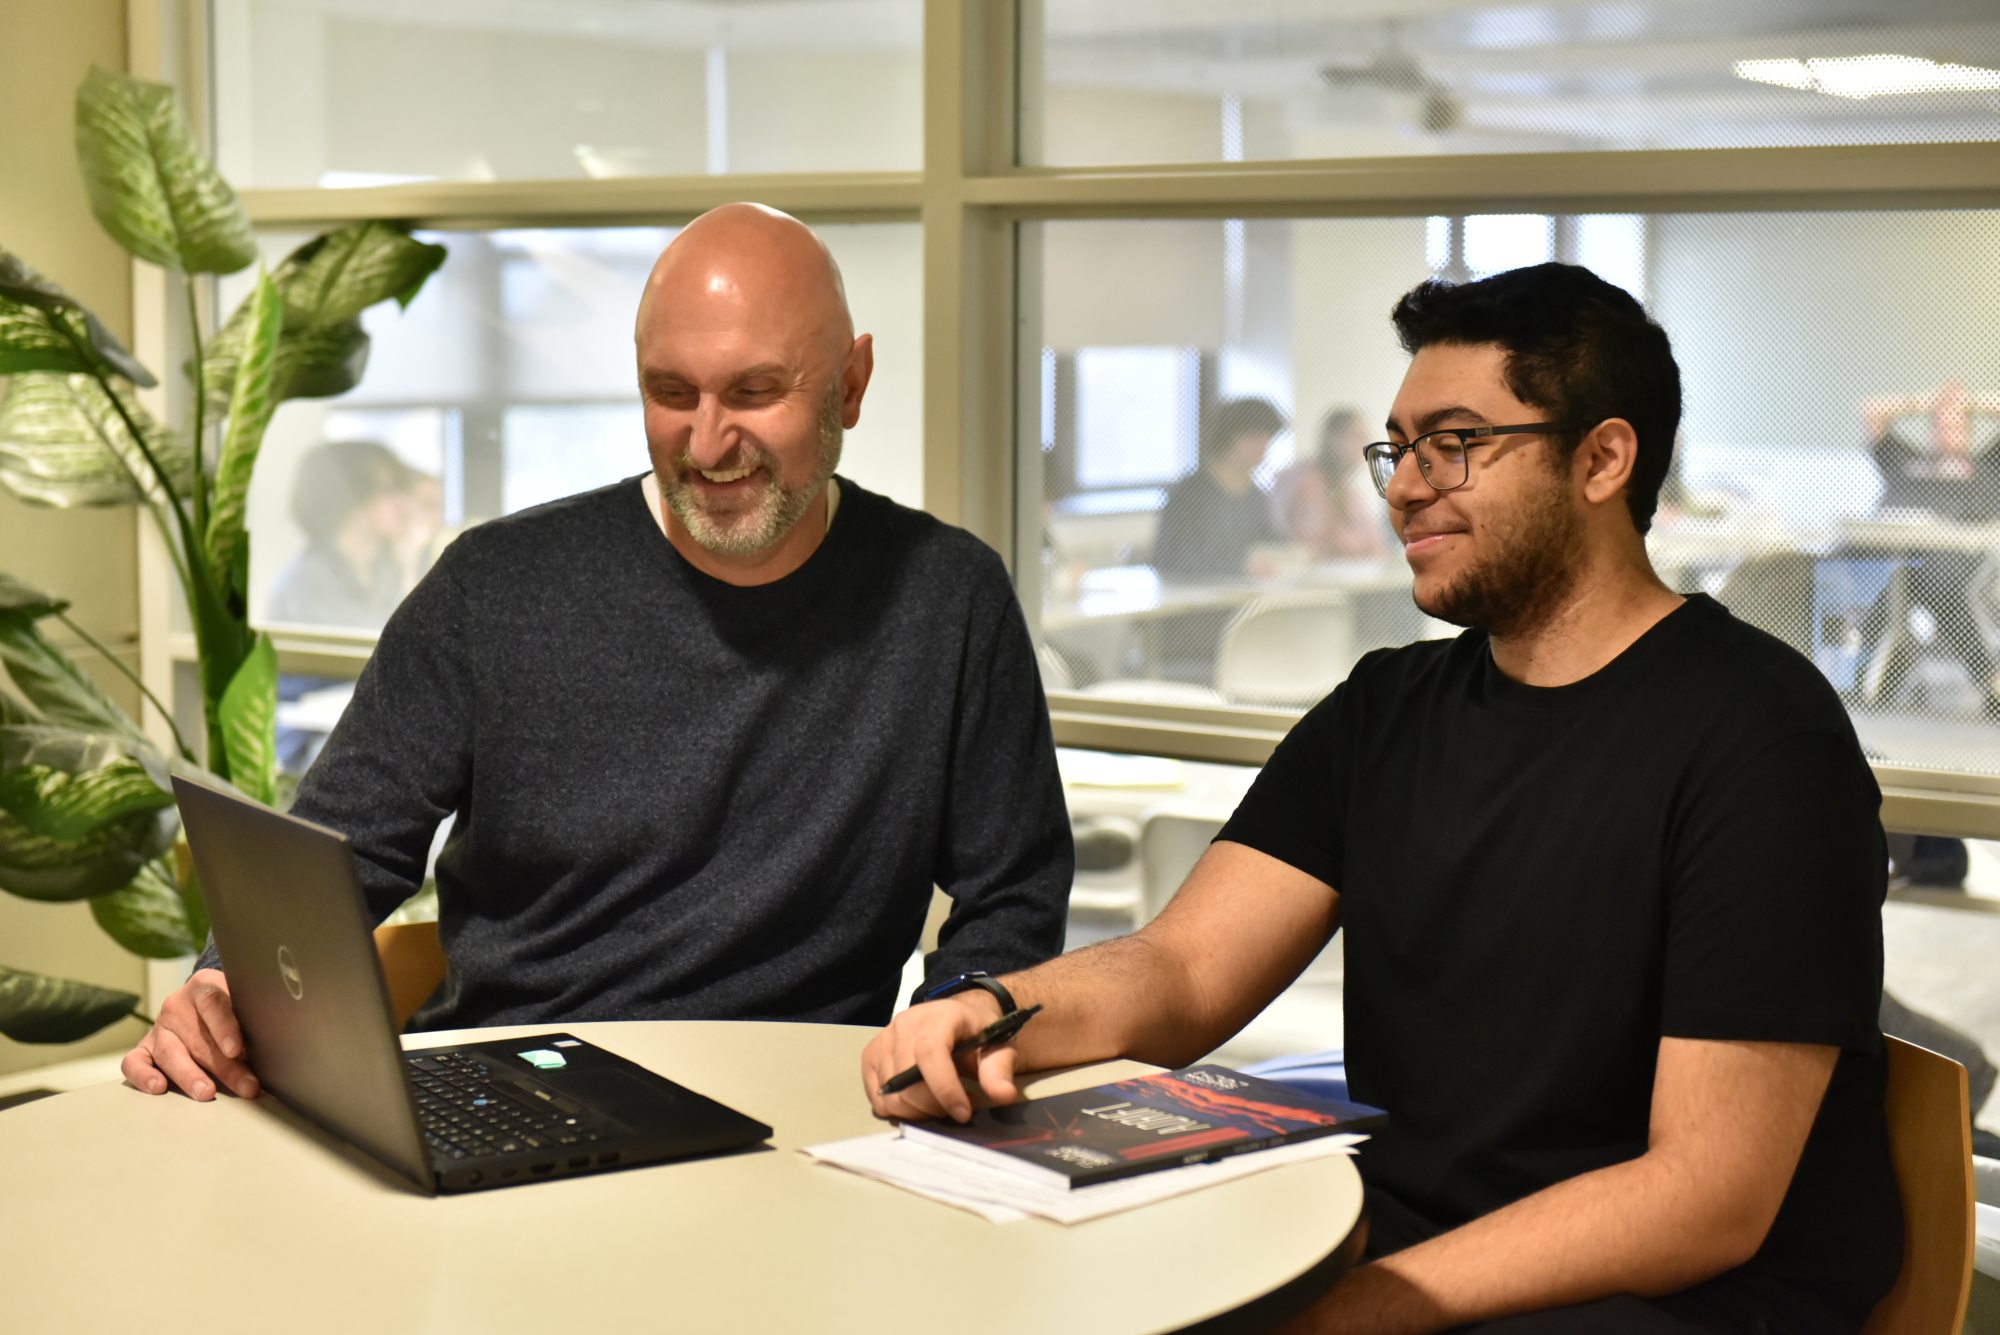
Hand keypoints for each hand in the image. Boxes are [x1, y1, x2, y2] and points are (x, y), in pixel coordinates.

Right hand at [121, 969, 259, 1100]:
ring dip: (190, 1075)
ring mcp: (159, 1027)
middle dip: (224, 1066)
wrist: (205, 998)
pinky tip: (159, 1087)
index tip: (237, 1049)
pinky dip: (143, 1075)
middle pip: (198, 1037)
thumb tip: (278, 1048)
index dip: (225, 1026)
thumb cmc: (234, 1004)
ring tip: (207, 1092)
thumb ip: (254, 1016)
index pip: (212, 1002)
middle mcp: (178, 1005)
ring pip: (170, 1052)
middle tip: (246, 1085)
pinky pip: (135, 1061)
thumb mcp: (245, 1000)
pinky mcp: (144, 1047)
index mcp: (205, 985)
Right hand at [862, 992, 1016, 1123]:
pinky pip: (878, 1099)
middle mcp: (904, 1025)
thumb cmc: (976, 1033)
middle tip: (957, 1109)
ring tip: (940, 1103)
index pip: (930, 1052)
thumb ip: (999, 1068)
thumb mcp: (997, 1045)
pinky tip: (919, 1102)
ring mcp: (883, 1041)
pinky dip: (899, 1110)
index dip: (944, 1088)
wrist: (954, 1018)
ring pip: (891, 1095)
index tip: (963, 1113)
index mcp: (938, 1017)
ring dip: (918, 1111)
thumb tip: (1003, 1094)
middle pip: (907, 1081)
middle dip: (935, 1106)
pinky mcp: (870, 1057)